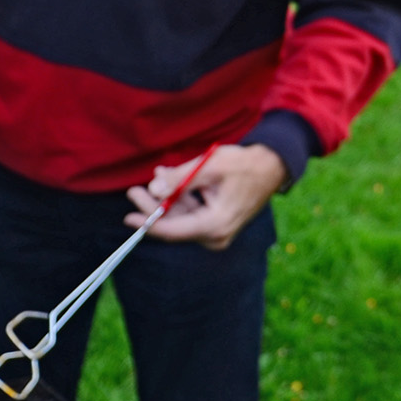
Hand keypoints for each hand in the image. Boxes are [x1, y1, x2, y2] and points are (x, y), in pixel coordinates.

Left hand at [125, 144, 286, 249]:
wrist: (271, 167)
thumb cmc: (243, 165)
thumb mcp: (209, 167)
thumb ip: (179, 180)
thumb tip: (153, 190)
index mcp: (215, 225)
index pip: (173, 231)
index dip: (148, 223)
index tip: (128, 217)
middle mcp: (216, 235)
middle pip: (175, 225)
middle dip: (154, 207)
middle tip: (134, 190)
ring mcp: (217, 232)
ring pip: (182, 218)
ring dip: (166, 199)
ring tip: (155, 176)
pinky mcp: (217, 224)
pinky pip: (192, 214)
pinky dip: (180, 198)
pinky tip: (169, 180)